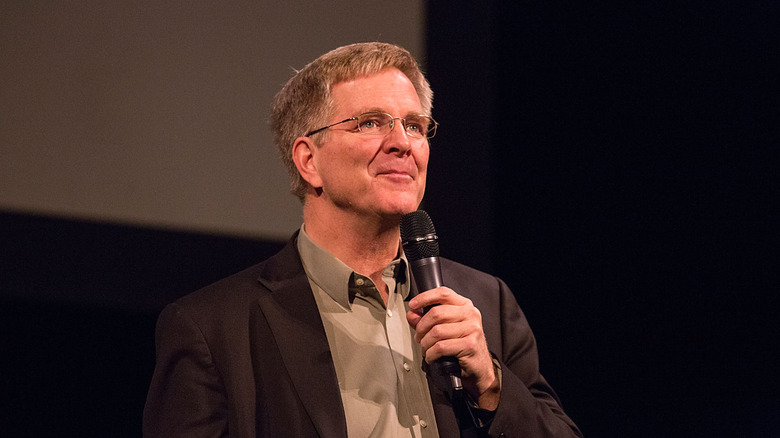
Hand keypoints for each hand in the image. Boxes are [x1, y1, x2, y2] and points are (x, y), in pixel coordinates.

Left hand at [406, 287, 499, 409]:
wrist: (479, 367)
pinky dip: (431, 354)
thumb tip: (412, 315)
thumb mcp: (444, 328)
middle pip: (436, 313)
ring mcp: (472, 329)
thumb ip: (426, 320)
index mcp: (464, 305)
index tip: (413, 305)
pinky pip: (441, 347)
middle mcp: (470, 314)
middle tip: (419, 337)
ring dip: (425, 343)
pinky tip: (431, 356)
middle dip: (421, 327)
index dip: (425, 297)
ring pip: (437, 331)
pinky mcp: (470, 344)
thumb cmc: (462, 346)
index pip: (443, 293)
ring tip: (425, 348)